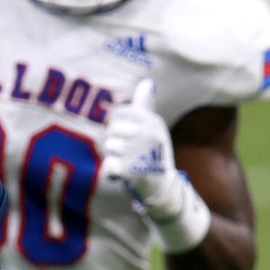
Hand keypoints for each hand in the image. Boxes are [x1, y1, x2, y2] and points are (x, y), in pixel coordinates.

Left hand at [101, 79, 180, 215]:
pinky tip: (126, 175)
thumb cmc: (152, 152)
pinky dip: (113, 172)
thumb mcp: (152, 127)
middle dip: (115, 141)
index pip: (117, 113)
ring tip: (130, 162)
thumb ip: (145, 105)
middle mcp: (148, 134)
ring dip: (115, 157)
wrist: (162, 186)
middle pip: (111, 129)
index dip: (117, 125)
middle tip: (131, 152)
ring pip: (108, 147)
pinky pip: (108, 166)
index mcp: (152, 120)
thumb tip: (147, 82)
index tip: (128, 135)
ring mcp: (140, 153)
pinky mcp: (131, 171)